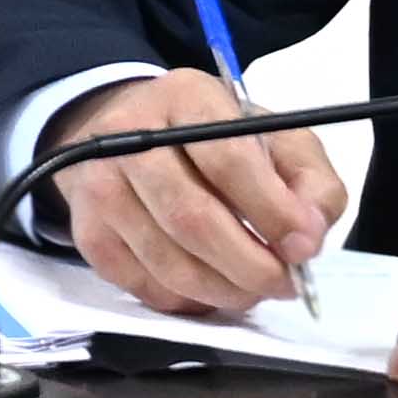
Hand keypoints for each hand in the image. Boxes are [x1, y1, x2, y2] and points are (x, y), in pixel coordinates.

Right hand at [40, 70, 349, 316]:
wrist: (138, 139)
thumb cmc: (219, 142)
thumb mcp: (278, 139)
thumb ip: (310, 182)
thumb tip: (307, 239)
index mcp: (186, 98)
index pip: (228, 159)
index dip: (271, 211)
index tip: (303, 246)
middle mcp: (130, 137)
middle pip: (191, 217)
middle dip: (249, 264)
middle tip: (283, 283)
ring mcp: (99, 186)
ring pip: (166, 260)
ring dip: (221, 289)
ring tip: (252, 288)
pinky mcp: (87, 231)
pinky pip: (142, 284)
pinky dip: (186, 299)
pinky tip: (210, 286)